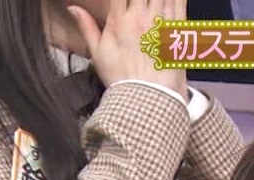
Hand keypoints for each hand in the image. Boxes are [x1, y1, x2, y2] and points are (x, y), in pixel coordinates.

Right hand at [69, 0, 187, 97]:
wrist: (146, 97)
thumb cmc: (122, 77)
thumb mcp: (97, 53)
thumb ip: (86, 26)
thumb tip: (73, 8)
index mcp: (119, 20)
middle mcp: (140, 17)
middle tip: (138, 1)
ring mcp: (160, 21)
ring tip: (152, 1)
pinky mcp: (177, 28)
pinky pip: (179, 1)